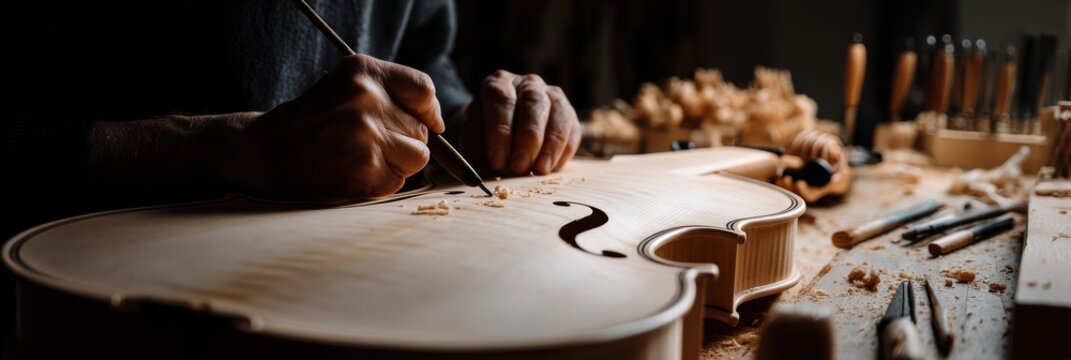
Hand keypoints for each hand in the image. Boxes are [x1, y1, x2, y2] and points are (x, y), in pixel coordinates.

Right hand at [231, 54, 443, 201]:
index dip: (427, 113)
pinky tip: (352, 173)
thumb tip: (439, 125)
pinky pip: (398, 181)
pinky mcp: (365, 168)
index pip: (424, 91)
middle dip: (404, 142)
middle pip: (423, 130)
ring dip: (397, 164)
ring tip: (361, 159)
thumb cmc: (313, 123)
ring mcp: (366, 133)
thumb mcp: (347, 89)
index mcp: (363, 71)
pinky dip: (380, 183)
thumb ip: (391, 96)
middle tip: (366, 144)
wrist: (263, 152)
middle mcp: (366, 97)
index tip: (421, 124)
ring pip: (417, 156)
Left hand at [462, 70, 579, 174]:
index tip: (497, 160)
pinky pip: (572, 130)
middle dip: (528, 139)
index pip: (502, 101)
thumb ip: (480, 144)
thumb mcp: (473, 138)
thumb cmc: (484, 136)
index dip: (500, 132)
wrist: (499, 135)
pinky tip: (551, 168)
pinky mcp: (568, 113)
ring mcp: (552, 96)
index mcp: (499, 83)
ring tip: (539, 170)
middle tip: (519, 167)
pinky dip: (564, 151)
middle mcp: (528, 84)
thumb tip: (497, 159)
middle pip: (534, 104)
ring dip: (550, 146)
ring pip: (559, 115)